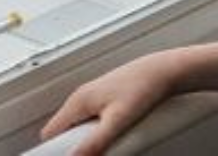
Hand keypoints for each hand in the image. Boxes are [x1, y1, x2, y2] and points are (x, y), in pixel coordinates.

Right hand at [39, 51, 184, 155]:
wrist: (167, 70)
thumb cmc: (146, 86)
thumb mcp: (119, 120)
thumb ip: (96, 142)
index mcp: (78, 100)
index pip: (50, 132)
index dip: (55, 149)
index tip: (69, 155)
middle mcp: (82, 97)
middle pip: (64, 130)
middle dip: (75, 145)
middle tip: (96, 150)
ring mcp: (95, 96)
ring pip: (80, 125)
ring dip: (88, 138)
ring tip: (110, 140)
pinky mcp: (108, 99)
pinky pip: (94, 120)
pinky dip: (99, 131)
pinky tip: (117, 132)